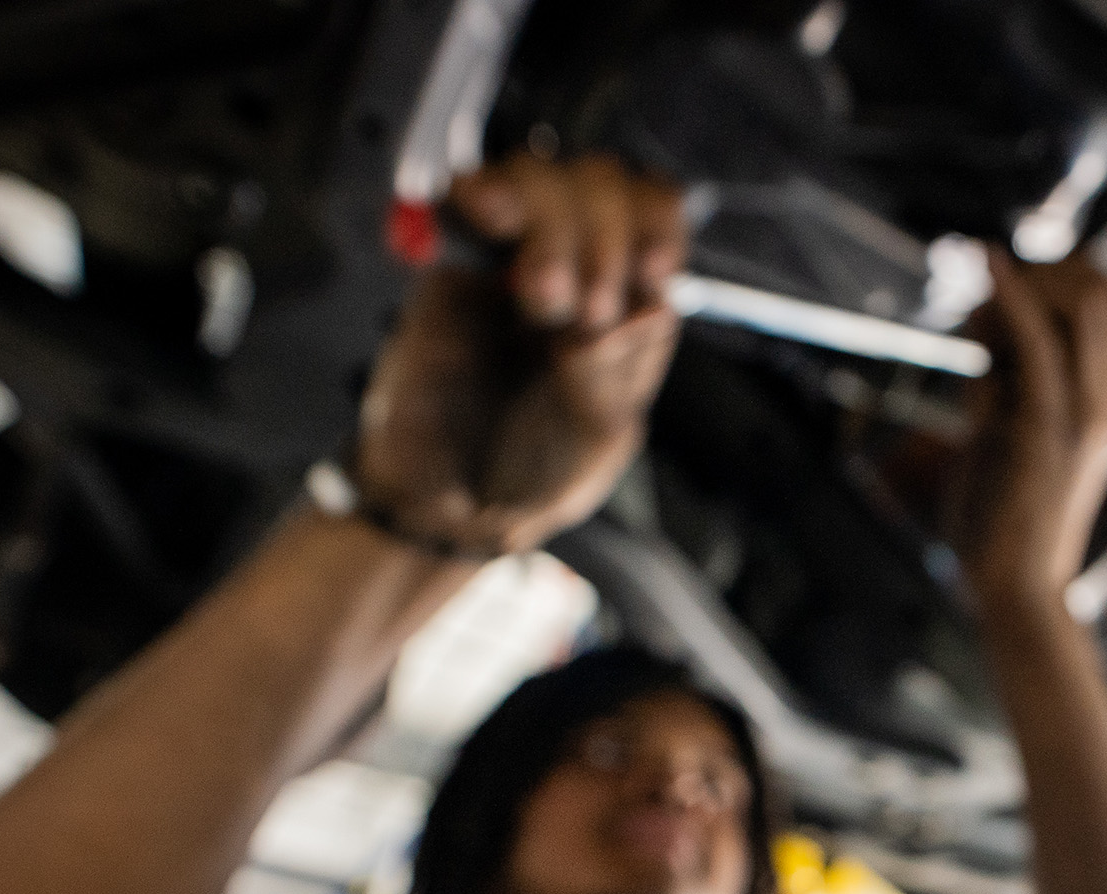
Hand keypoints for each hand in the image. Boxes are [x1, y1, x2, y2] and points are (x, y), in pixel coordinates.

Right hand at [353, 153, 685, 555]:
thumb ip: (612, 378)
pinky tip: (482, 216)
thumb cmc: (536, 471)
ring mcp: (509, 256)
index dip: (654, 226)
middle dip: (600, 236)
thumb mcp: (596, 440)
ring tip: (538, 298)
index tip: (646, 276)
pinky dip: (472, 195)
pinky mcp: (448, 262)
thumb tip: (642, 313)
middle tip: (584, 312)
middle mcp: (576, 264)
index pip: (658, 214)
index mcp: (631, 300)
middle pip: (598, 184)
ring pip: (536, 178)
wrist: (448, 502)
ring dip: (549, 223)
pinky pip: (458, 200)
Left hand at [950, 248, 1106, 613]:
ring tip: (975, 272)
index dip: (1058, 279)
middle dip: (1042, 270)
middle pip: (1097, 296)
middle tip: (983, 272)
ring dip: (1020, 279)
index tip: (1001, 275)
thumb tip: (980, 341)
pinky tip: (989, 263)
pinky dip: (1011, 295)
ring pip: (1069, 307)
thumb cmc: (1001, 526)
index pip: (1101, 314)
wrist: (1014, 591)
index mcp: (1104, 408)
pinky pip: (1036, 340)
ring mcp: (1086, 412)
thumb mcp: (997, 440)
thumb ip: (996, 390)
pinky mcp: (1049, 423)